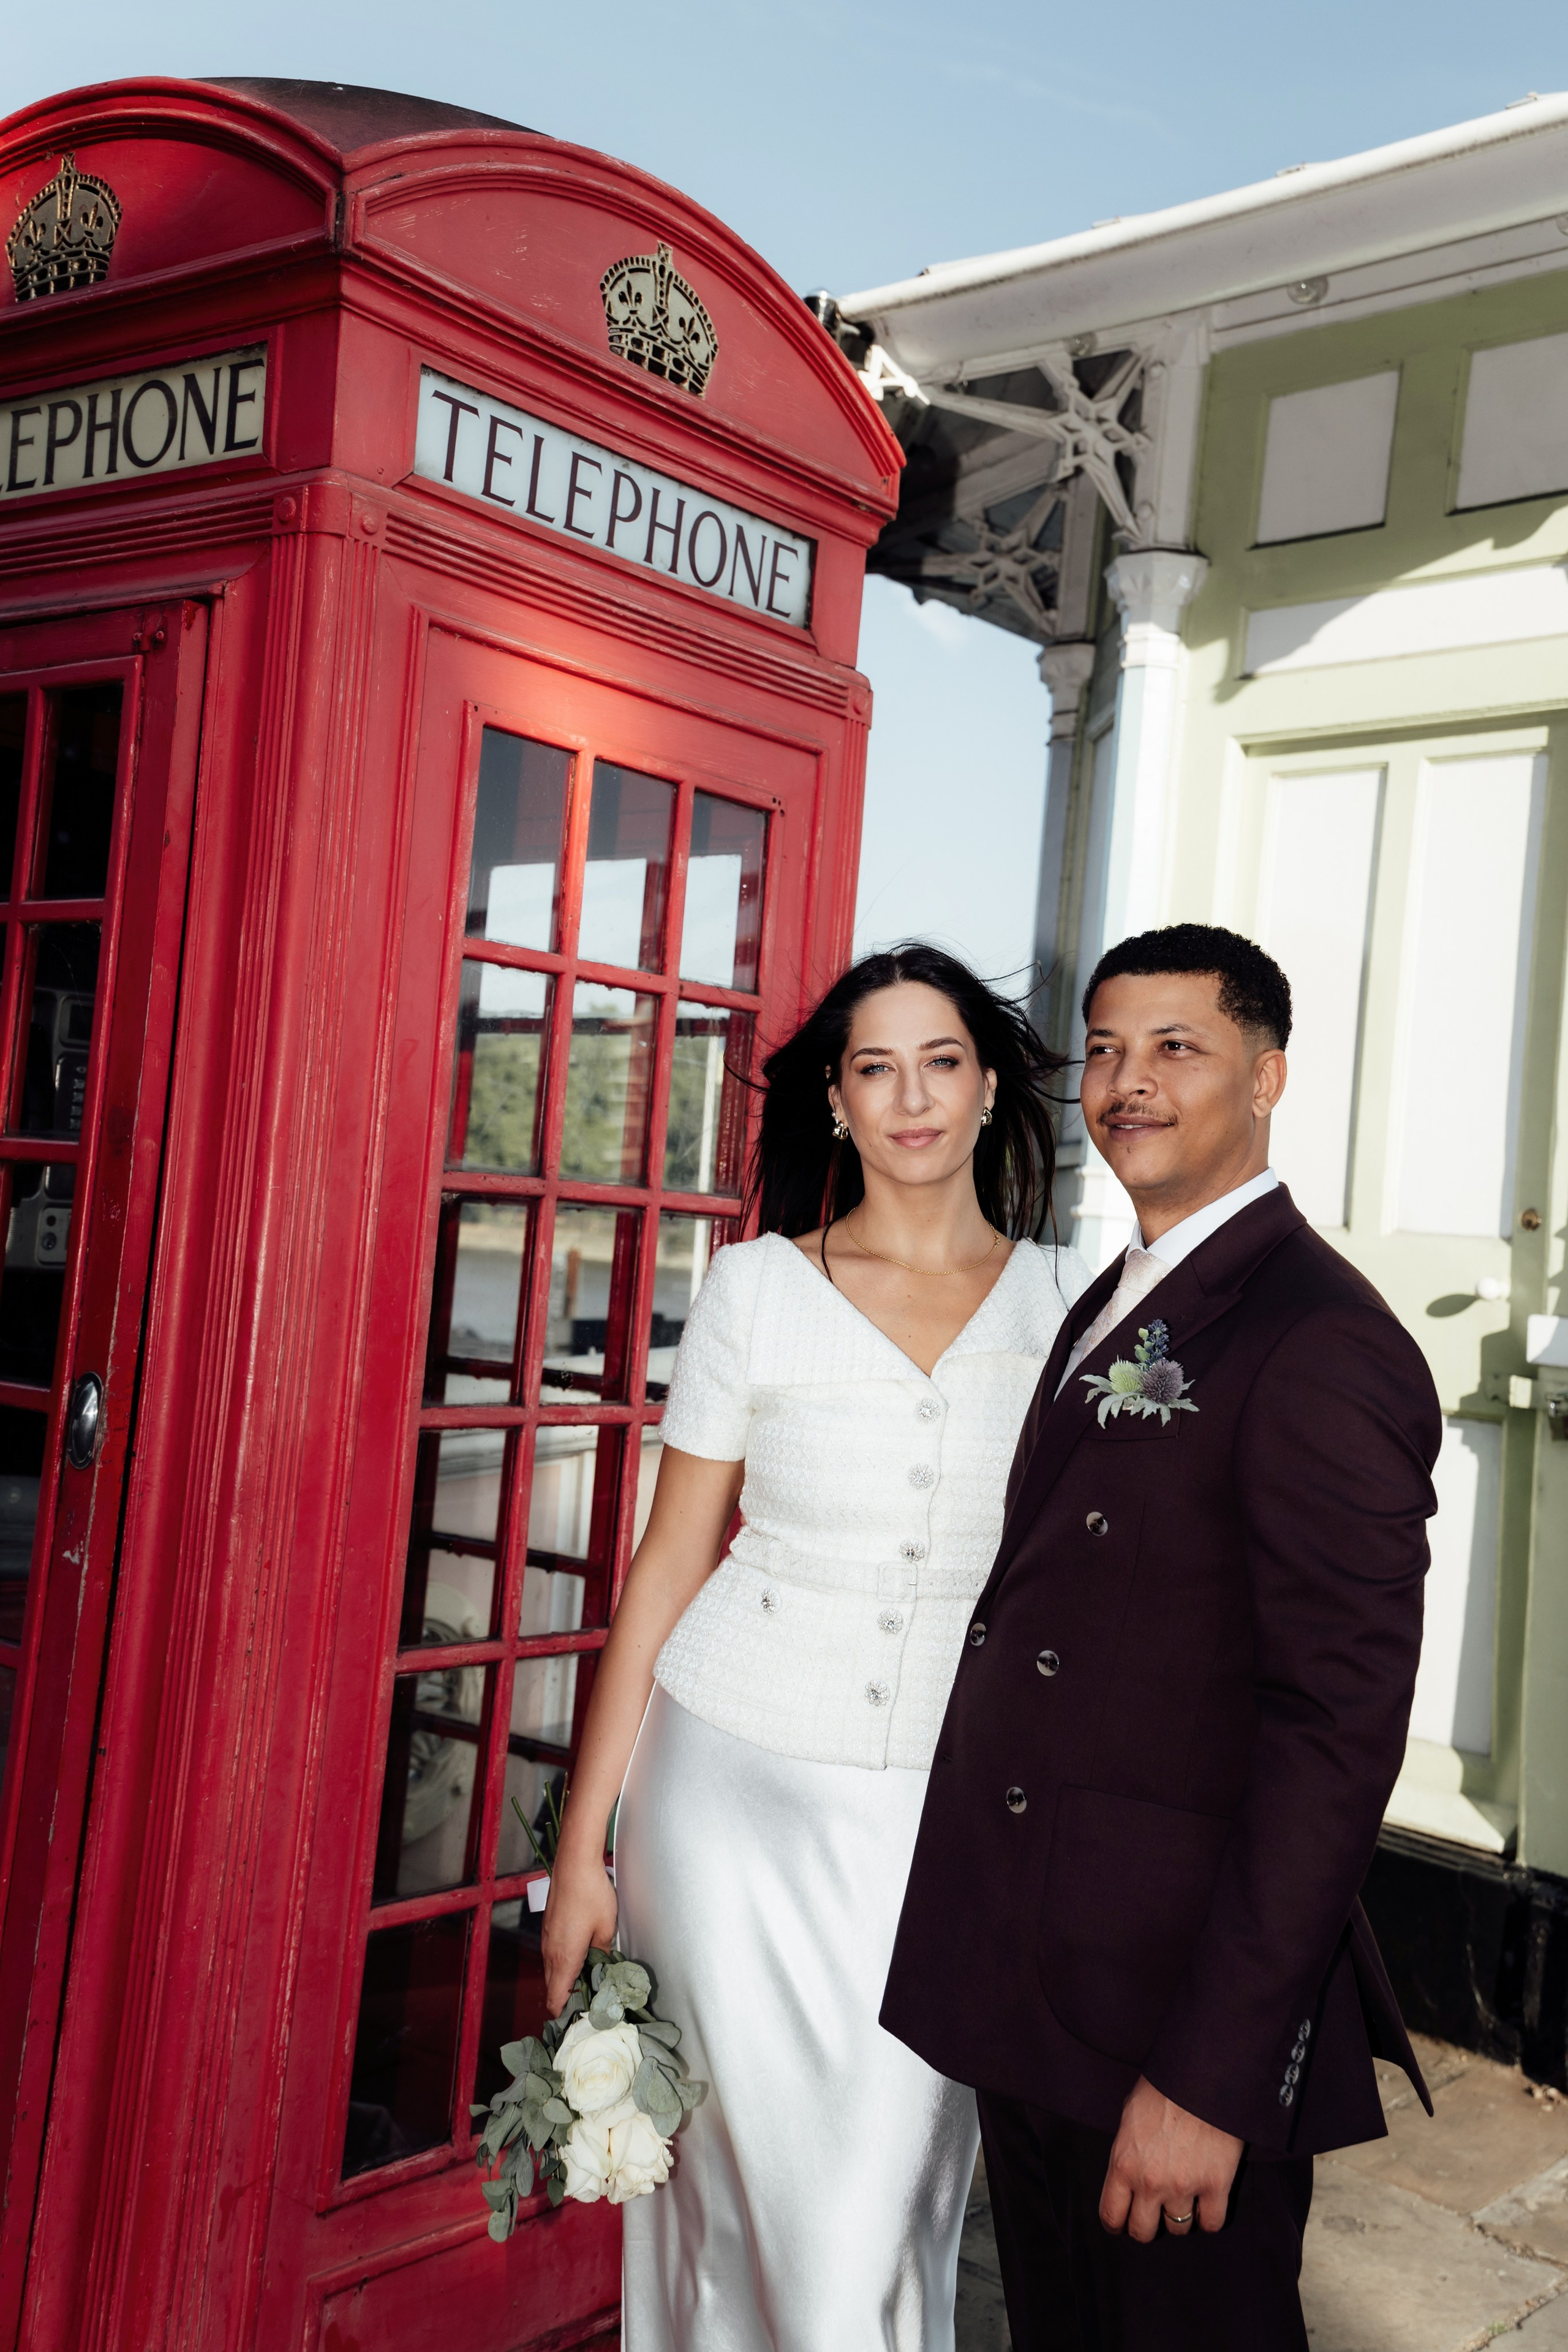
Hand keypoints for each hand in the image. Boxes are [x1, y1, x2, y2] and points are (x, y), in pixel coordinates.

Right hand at [541, 1842, 617, 2016]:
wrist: (573, 1864)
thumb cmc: (591, 1894)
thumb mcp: (606, 1928)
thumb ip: (602, 1954)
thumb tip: (602, 1969)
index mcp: (564, 1959)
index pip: (555, 1999)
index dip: (565, 2012)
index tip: (581, 2016)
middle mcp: (550, 1952)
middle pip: (552, 1987)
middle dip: (567, 1997)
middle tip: (591, 1998)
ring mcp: (547, 1939)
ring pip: (552, 1970)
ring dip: (565, 1978)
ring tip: (589, 1977)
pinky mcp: (549, 1927)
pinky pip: (552, 1954)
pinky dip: (563, 1962)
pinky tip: (581, 1954)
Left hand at [1099, 2076, 1242, 2241]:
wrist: (1201, 2074)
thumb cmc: (1162, 2088)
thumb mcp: (1129, 2117)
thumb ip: (1127, 2152)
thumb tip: (1128, 2173)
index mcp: (1123, 2164)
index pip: (1111, 2215)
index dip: (1117, 2224)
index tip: (1122, 2222)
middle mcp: (1150, 2182)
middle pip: (1143, 2231)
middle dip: (1146, 2226)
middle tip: (1154, 2214)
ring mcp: (1184, 2187)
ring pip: (1178, 2229)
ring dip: (1179, 2218)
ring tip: (1183, 2200)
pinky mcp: (1216, 2186)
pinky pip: (1212, 2223)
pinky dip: (1209, 2218)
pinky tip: (1207, 2204)